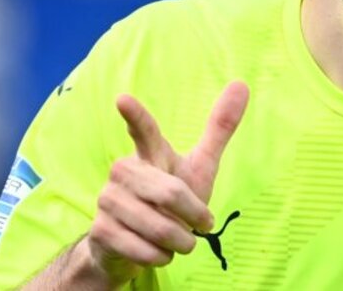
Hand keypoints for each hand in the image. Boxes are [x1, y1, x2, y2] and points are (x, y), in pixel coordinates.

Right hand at [85, 82, 248, 284]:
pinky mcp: (100, 230)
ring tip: (175, 240)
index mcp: (149, 154)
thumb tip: (242, 84)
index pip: (144, 132)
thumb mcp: (200, 167)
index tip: (123, 99)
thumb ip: (218, 129)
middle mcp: (123, 172)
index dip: (135, 116)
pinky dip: (160, 257)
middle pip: (171, 193)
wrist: (130, 246)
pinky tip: (154, 251)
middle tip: (195, 226)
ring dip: (178, 242)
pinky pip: (145, 250)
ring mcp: (108, 200)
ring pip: (160, 227)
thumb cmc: (171, 201)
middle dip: (192, 217)